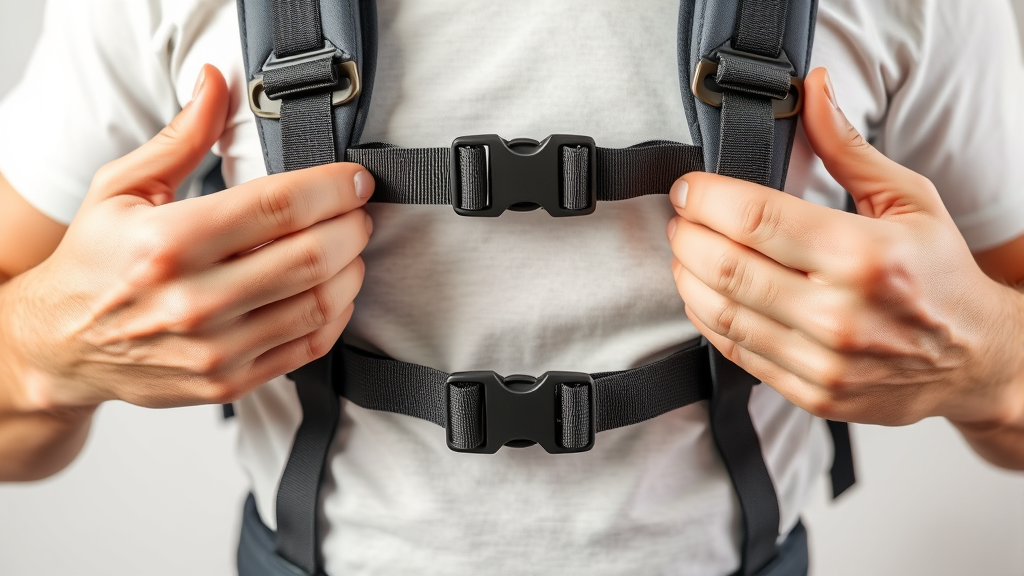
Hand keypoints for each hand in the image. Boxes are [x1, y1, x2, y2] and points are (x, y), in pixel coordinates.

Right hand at [1, 65, 373, 410]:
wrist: (61, 345)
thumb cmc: (94, 262)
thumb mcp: (121, 188)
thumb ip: (181, 137)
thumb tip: (217, 83)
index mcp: (169, 242)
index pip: (278, 206)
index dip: (332, 187)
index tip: (355, 178)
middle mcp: (194, 300)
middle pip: (311, 256)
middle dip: (352, 226)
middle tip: (358, 210)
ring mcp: (215, 348)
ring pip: (319, 303)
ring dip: (351, 269)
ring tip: (350, 247)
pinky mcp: (229, 380)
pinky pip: (309, 347)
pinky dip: (337, 314)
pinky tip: (336, 290)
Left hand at [667, 68, 1023, 426]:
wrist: (975, 359)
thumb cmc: (940, 273)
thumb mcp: (907, 198)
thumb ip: (847, 146)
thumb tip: (812, 89)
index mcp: (864, 255)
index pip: (755, 219)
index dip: (706, 198)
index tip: (688, 187)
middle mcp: (839, 313)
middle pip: (726, 267)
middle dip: (686, 235)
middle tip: (681, 218)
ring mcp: (823, 360)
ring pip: (720, 313)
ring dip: (686, 276)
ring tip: (685, 252)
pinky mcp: (811, 391)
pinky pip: (736, 351)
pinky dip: (707, 318)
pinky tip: (704, 294)